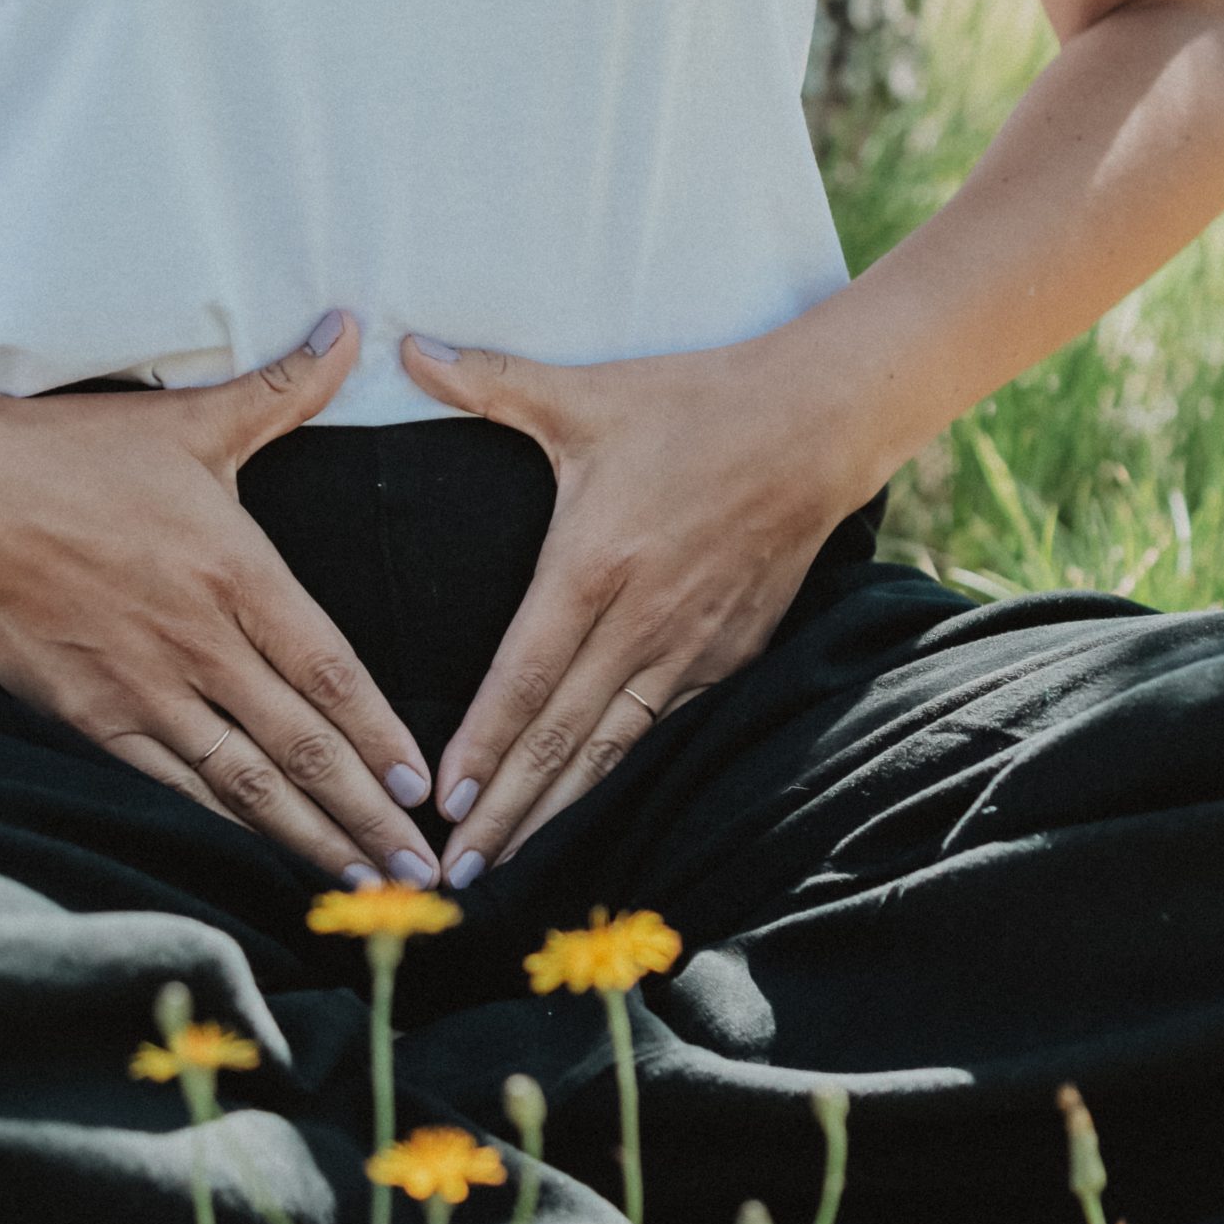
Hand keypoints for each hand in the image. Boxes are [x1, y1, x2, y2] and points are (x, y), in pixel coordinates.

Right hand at [0, 312, 441, 889]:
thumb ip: (282, 390)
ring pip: (243, 783)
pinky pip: (173, 785)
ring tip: (361, 883)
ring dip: (308, 838)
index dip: (382, 738)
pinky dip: (224, 827)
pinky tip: (261, 858)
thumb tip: (353, 330)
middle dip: (367, 815)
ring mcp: (143, 689)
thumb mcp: (189, 420)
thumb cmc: (72, 455)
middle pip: (301, 747)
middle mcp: (199, 642)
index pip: (330, 673)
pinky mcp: (92, 716)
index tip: (425, 787)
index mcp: (235, 573)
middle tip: (420, 871)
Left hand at [399, 326, 867, 884]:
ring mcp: (690, 646)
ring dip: (559, 812)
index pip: (524, 679)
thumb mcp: (583, 394)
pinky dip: (623, 779)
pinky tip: (588, 814)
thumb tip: (406, 347)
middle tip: (457, 875)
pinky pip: (664, 730)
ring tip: (511, 866)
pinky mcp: (727, 655)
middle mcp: (640, 621)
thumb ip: (488, 383)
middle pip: (561, 737)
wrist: (817, 424)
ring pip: (613, 749)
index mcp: (592, 565)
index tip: (443, 803)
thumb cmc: (692, 404)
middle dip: (507, 812)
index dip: (484, 747)